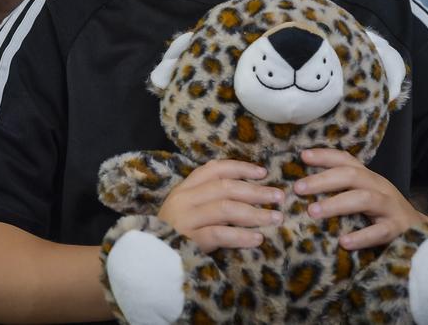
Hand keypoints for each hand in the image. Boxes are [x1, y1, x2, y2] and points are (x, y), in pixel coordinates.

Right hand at [157, 158, 284, 252]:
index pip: (215, 169)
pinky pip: (219, 234)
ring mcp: (185, 218)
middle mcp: (185, 198)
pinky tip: (257, 239)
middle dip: (255, 191)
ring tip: (275, 218)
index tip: (263, 172)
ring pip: (225, 208)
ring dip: (254, 212)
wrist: (148, 260)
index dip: (240, 168)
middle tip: (279, 196)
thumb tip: (245, 193)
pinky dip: (241, 235)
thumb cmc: (173, 234)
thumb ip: (208, 200)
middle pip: (225, 187)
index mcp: (185, 187)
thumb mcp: (187, 210)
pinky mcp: (188, 240)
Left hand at [295, 148, 425, 249]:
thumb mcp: (363, 192)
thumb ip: (341, 187)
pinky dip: (361, 236)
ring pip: (364, 198)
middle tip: (298, 188)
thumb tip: (304, 184)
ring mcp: (389, 206)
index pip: (345, 159)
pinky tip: (343, 242)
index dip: (324, 156)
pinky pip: (380, 231)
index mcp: (367, 176)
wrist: (419, 229)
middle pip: (350, 175)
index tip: (302, 156)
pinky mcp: (398, 229)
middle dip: (322, 180)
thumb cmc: (381, 210)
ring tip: (313, 212)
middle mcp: (378, 185)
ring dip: (336, 204)